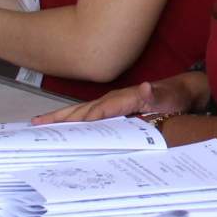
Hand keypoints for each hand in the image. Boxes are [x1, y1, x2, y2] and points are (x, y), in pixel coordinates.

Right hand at [32, 77, 198, 124]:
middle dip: (61, 119)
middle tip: (38, 127)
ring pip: (79, 111)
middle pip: (82, 110)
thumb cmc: (173, 96)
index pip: (102, 110)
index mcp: (124, 98)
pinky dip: (69, 120)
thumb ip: (156, 94)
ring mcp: (108, 103)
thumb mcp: (170, 96)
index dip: (88, 119)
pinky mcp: (108, 109)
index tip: (72, 129)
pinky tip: (57, 127)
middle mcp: (112, 99)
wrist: (179, 90)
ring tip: (36, 124)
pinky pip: (85, 115)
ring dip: (59, 118)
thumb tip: (145, 87)